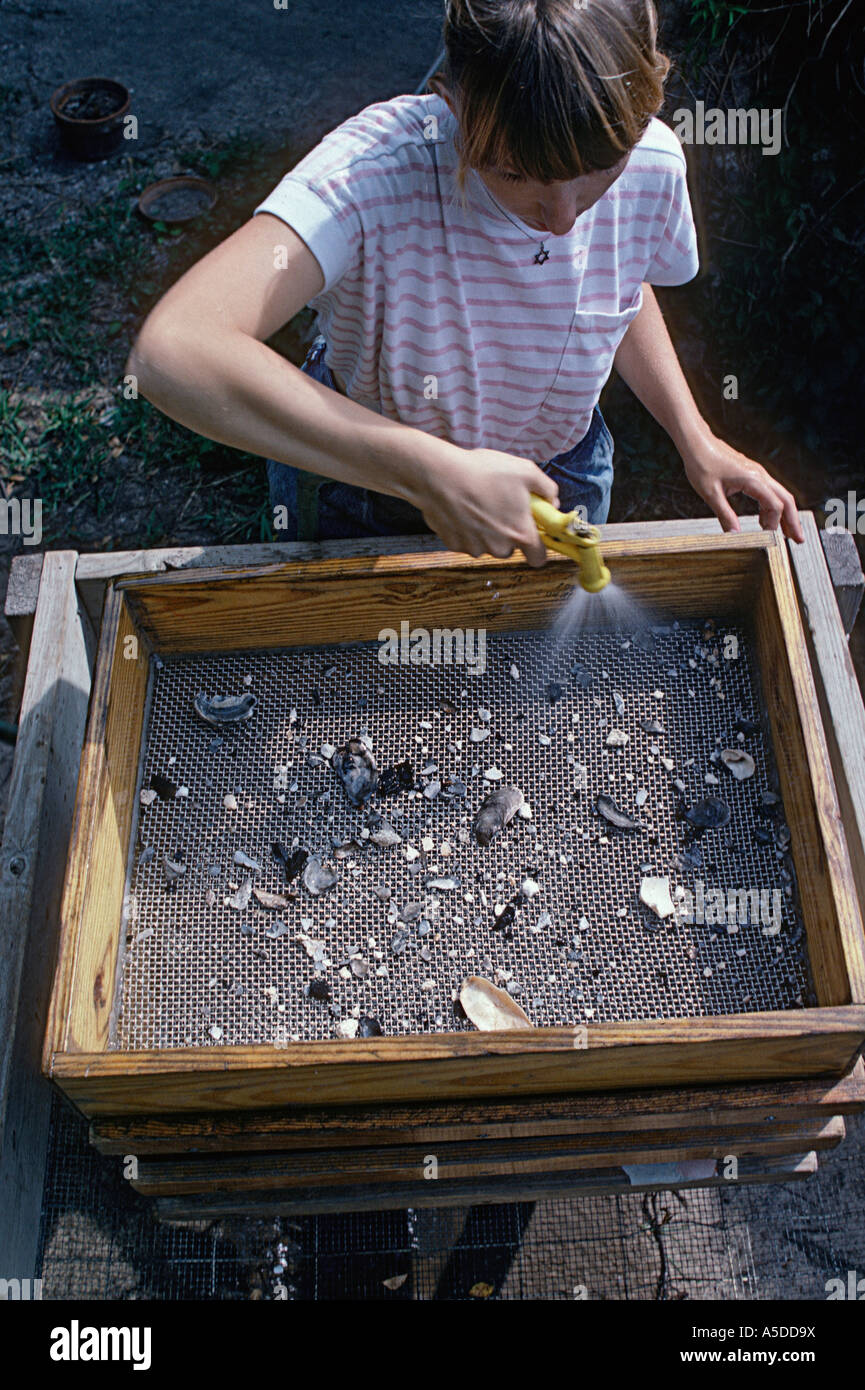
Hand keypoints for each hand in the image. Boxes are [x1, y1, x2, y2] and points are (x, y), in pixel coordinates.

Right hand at [416, 444, 559, 565]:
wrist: (440, 475)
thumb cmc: (483, 471)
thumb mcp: (525, 471)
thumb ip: (547, 489)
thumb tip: (552, 502)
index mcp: (520, 533)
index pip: (538, 558)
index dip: (539, 548)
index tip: (533, 535)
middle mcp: (499, 547)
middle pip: (510, 549)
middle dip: (508, 533)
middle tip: (501, 507)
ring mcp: (475, 548)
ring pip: (487, 545)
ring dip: (486, 531)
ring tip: (479, 503)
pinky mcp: (454, 544)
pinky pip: (466, 540)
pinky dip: (466, 529)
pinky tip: (462, 508)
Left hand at [681, 433, 803, 543]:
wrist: (698, 444)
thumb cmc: (702, 465)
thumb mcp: (711, 494)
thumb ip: (725, 515)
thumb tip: (734, 535)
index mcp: (753, 480)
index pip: (775, 505)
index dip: (775, 524)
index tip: (769, 539)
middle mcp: (760, 475)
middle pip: (786, 499)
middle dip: (793, 520)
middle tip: (799, 539)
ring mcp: (757, 474)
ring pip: (778, 495)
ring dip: (783, 514)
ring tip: (784, 534)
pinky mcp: (752, 474)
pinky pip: (768, 492)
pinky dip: (770, 507)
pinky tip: (764, 519)